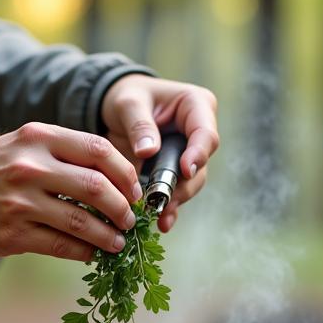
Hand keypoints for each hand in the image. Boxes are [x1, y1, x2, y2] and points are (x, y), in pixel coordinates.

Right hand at [0, 122, 141, 261]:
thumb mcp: (20, 146)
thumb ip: (60, 154)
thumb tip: (112, 178)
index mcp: (37, 137)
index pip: (99, 150)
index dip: (126, 173)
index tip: (134, 190)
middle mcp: (30, 166)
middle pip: (97, 187)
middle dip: (123, 208)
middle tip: (130, 220)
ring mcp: (20, 202)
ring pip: (83, 222)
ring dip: (109, 235)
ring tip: (118, 242)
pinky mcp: (12, 234)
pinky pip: (62, 246)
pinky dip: (85, 252)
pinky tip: (92, 253)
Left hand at [100, 74, 218, 231]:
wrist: (117, 110)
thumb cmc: (127, 98)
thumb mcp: (128, 103)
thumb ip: (139, 125)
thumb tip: (148, 151)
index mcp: (196, 106)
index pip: (206, 134)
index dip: (198, 154)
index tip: (184, 170)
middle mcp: (198, 133)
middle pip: (201, 165)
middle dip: (184, 185)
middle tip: (165, 200)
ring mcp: (189, 156)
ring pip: (191, 184)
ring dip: (176, 201)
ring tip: (159, 215)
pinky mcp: (176, 174)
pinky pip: (177, 194)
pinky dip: (169, 209)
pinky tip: (162, 224)